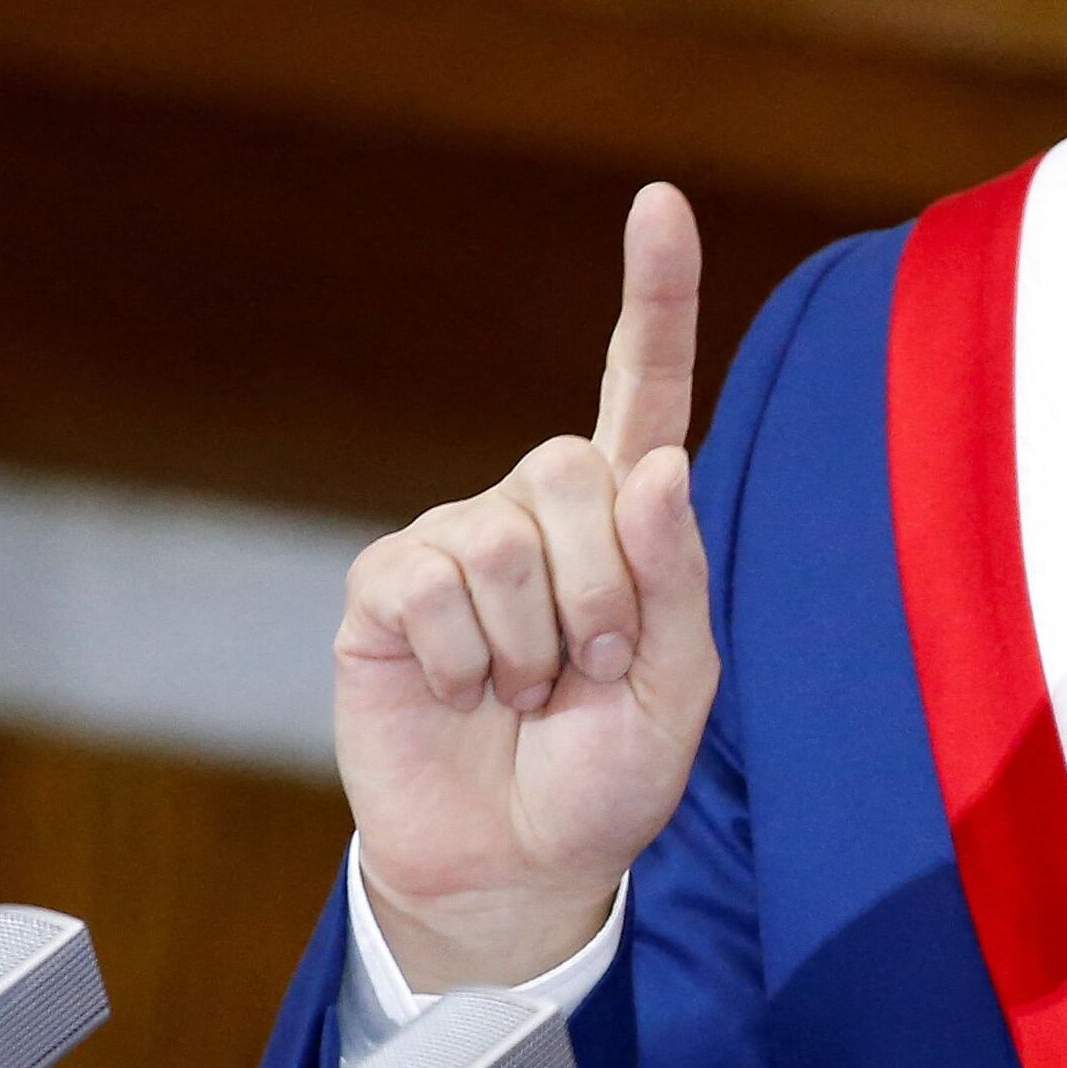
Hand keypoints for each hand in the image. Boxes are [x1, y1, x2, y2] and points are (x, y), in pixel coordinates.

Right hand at [336, 185, 720, 990]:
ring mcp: (454, 541)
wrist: (517, 865)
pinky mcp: (387, 589)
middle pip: (574, 469)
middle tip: (593, 673)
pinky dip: (464, 658)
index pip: (643, 387)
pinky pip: (433, 584)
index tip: (659, 203)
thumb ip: (677, 577)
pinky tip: (463, 694)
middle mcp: (537, 508)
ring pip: (506, 535)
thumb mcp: (679, 688)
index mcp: (626, 518)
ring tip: (528, 695)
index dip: (653, 295)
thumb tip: (659, 464)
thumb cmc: (606, 772)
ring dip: (535, 640)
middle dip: (605, 589)